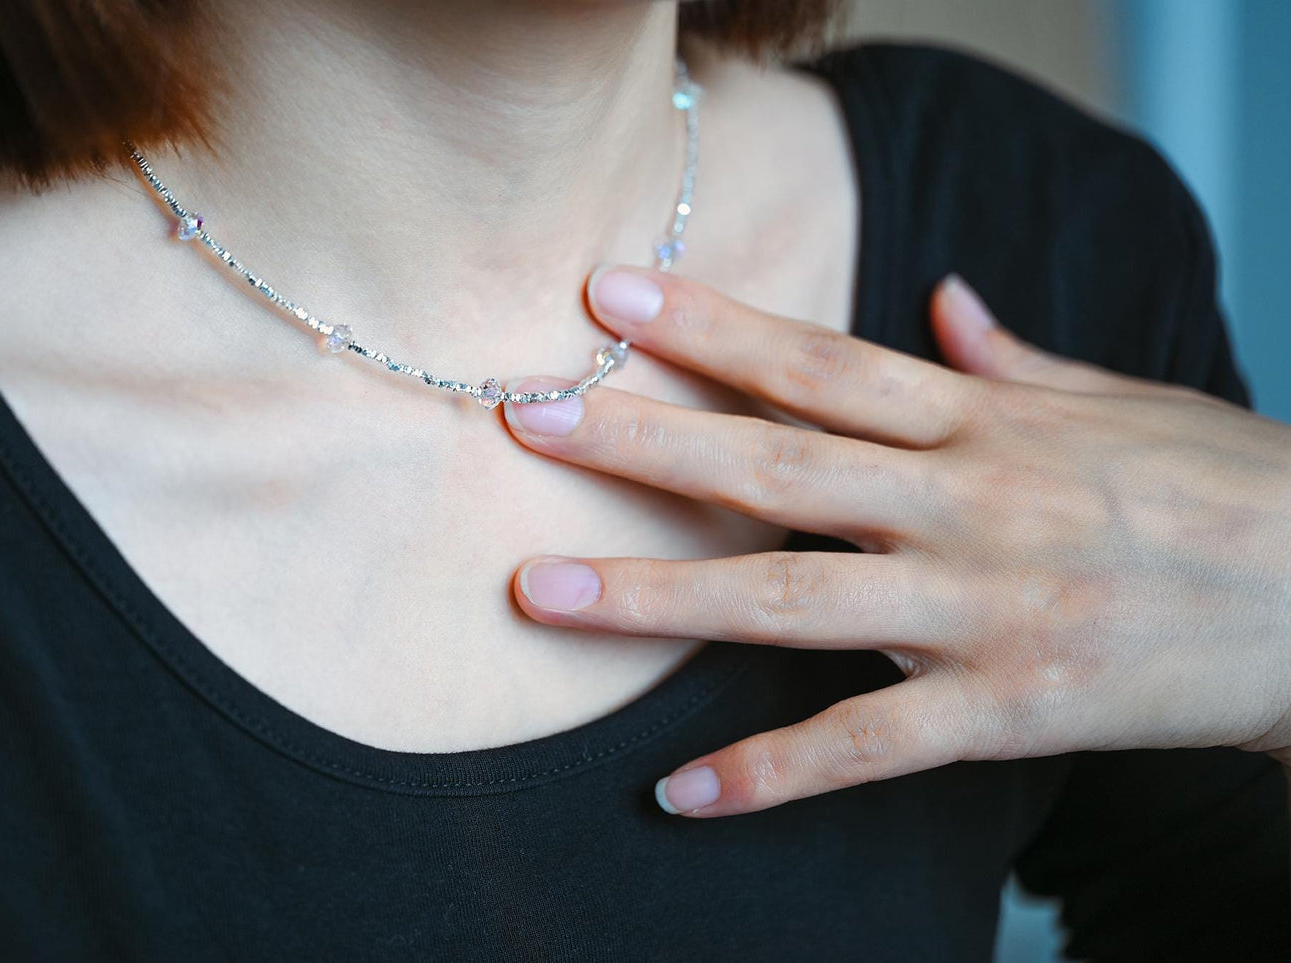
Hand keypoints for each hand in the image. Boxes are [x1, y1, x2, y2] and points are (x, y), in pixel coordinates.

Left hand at [502, 266, 1290, 817]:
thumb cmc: (1224, 489)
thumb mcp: (1121, 401)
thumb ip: (1013, 357)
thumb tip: (945, 300)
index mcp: (985, 420)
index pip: (819, 359)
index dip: (709, 325)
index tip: (608, 298)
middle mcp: (968, 503)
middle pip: (776, 464)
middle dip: (642, 443)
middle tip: (524, 421)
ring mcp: (983, 609)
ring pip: (792, 598)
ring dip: (656, 595)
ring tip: (541, 593)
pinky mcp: (1009, 708)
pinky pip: (869, 745)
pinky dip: (771, 772)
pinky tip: (680, 793)